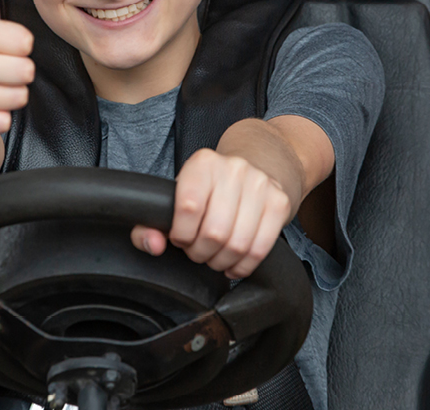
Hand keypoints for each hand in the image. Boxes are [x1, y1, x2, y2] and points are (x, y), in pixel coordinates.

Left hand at [131, 149, 293, 278]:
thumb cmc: (208, 191)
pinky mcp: (279, 202)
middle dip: (201, 253)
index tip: (181, 239)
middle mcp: (234, 169)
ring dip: (221, 261)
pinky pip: (260, 249)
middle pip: (214, 232)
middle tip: (198, 251)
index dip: (181, 235)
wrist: (254, 168)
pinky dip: (243, 266)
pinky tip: (233, 263)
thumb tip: (153, 244)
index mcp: (203, 164)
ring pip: (238, 244)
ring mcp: (260, 184)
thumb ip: (150, 224)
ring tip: (214, 257)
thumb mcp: (176, 198)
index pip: (188, 207)